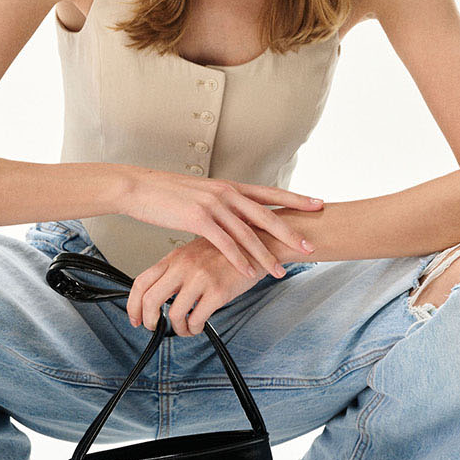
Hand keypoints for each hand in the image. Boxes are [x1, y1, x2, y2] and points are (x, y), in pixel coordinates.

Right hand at [122, 175, 322, 337]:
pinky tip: (249, 273)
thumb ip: (224, 207)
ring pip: (248, 233)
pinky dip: (238, 259)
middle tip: (309, 247)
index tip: (318, 204)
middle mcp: (227, 192)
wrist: (141, 188)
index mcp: (231, 187)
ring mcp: (214, 204)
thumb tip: (237, 218)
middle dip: (290, 232)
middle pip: (266, 214)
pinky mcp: (198, 218)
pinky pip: (224, 243)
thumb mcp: (203, 196)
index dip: (296, 199)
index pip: (270, 193)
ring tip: (281, 272)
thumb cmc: (170, 195)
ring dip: (266, 255)